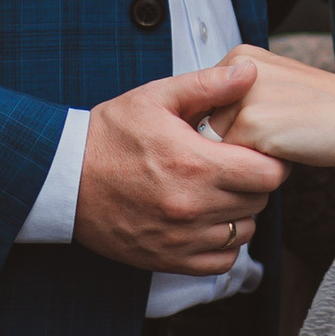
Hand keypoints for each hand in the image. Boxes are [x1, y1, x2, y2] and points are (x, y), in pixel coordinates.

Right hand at [72, 60, 287, 273]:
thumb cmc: (109, 135)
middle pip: (258, 201)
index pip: (268, 174)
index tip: (256, 150)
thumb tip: (249, 72)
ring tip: (219, 191)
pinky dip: (223, 244)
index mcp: (195, 164)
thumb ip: (208, 85)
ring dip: (240, 212)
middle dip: (254, 181)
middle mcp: (192, 207)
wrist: (63, 178)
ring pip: (244, 232)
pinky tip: (208, 220)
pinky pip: (221, 262)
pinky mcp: (168, 259)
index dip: (271, 159)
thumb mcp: (156, 98)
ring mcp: (181, 238)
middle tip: (235, 166)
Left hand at [212, 45, 334, 171]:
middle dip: (238, 141)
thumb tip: (200, 133)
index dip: (236, 125)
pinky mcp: (251, 127)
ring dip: (247, 155)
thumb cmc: (325, 107)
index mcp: (238, 56)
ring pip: (219, 150)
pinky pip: (236, 165)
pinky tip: (289, 150)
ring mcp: (241, 97)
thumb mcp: (275, 85)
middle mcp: (233, 70)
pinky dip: (260, 167)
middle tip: (282, 129)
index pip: (208, 107)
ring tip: (285, 139)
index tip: (270, 119)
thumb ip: (238, 97)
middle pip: (209, 128)